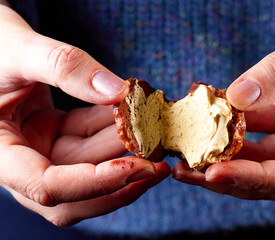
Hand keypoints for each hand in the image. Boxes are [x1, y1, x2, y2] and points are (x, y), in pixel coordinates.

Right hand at [0, 4, 170, 224]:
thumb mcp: (19, 50)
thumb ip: (65, 67)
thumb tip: (117, 91)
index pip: (47, 187)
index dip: (97, 182)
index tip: (140, 168)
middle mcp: (20, 162)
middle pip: (77, 192)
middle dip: (122, 177)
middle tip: (161, 161)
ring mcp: (39, 150)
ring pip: (89, 164)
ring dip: (123, 149)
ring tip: (155, 131)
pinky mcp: (55, 136)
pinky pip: (89, 140)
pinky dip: (112, 129)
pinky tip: (134, 114)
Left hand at [173, 0, 274, 200]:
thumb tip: (237, 97)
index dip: (259, 180)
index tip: (217, 173)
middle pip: (274, 176)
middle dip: (230, 177)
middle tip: (188, 170)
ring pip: (260, 157)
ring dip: (223, 156)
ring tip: (186, 152)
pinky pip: (254, 129)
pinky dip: (229, 126)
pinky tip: (204, 118)